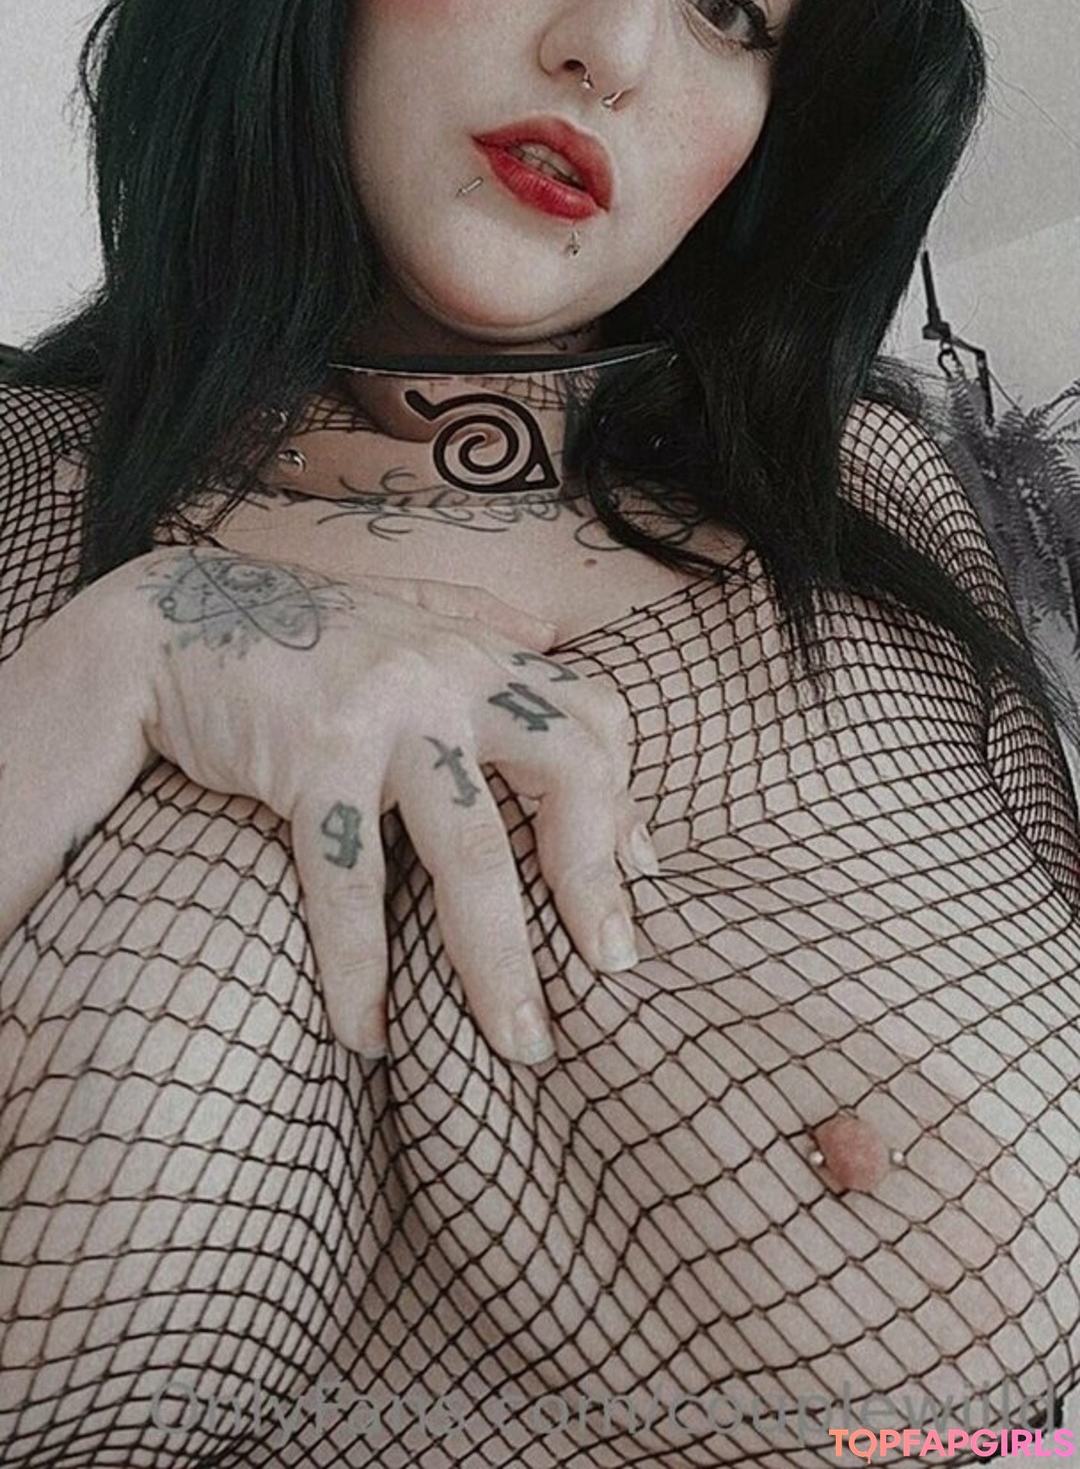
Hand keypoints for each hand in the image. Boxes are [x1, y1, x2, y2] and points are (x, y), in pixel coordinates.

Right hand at [0, 546, 656, 1062]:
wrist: (168, 618)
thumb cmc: (294, 633)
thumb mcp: (397, 614)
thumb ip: (471, 616)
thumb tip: (545, 629)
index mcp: (477, 648)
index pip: (592, 717)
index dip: (626, 800)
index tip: (642, 879)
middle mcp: (448, 670)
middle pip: (565, 775)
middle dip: (595, 879)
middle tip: (610, 969)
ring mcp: (385, 709)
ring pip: (472, 850)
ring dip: (499, 960)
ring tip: (518, 1043)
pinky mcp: (314, 752)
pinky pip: (351, 880)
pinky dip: (361, 967)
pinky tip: (368, 1031)